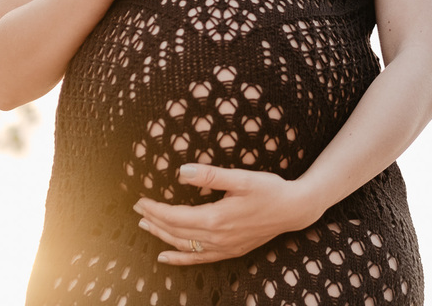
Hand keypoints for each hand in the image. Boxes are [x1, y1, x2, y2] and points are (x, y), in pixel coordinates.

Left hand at [133, 163, 318, 264]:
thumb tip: (182, 172)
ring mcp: (223, 247)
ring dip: (162, 236)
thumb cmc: (269, 189)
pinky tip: (165, 257)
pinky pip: (198, 259)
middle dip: (154, 220)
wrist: (294, 209)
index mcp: (216, 218)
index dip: (155, 209)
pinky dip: (179, 259)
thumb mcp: (241, 178)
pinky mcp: (230, 251)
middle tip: (137, 209)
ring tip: (145, 225)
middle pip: (176, 231)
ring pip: (184, 245)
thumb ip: (210, 176)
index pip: (175, 216)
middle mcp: (217, 237)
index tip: (140, 200)